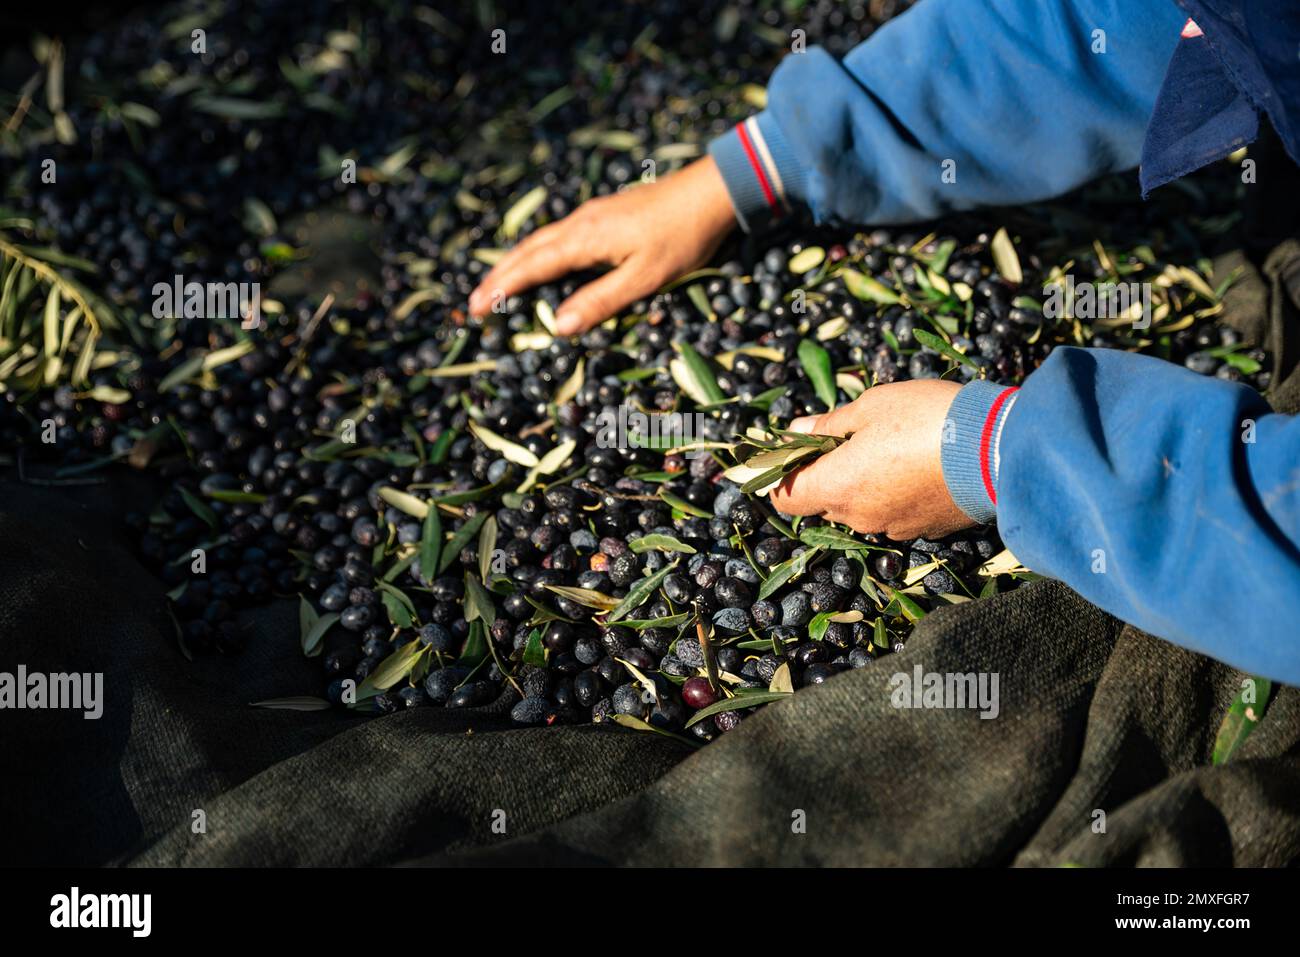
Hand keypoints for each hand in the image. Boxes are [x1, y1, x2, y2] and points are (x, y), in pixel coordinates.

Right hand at [468, 156, 735, 334]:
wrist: (711, 193)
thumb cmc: (683, 238)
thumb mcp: (644, 278)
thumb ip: (600, 301)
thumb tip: (558, 326)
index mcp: (585, 239)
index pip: (532, 267)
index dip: (502, 289)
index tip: (475, 308)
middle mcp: (580, 222)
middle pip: (529, 251)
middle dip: (499, 277)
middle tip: (474, 302)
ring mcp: (592, 214)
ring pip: (542, 240)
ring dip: (516, 263)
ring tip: (498, 283)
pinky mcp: (606, 213)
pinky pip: (558, 234)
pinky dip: (538, 252)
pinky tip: (542, 259)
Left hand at [769, 379, 973, 539]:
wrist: (1000, 449)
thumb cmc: (928, 418)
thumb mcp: (872, 406)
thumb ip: (830, 424)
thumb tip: (797, 429)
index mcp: (838, 486)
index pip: (786, 498)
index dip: (782, 476)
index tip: (792, 453)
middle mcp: (860, 516)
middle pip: (824, 503)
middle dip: (827, 474)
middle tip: (846, 438)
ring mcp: (894, 527)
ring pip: (860, 509)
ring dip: (863, 484)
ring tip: (889, 448)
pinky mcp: (925, 530)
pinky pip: (894, 514)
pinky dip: (895, 495)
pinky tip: (917, 466)